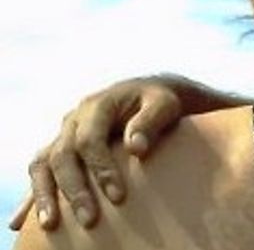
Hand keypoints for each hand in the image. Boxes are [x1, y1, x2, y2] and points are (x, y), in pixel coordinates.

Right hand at [9, 77, 183, 230]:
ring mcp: (64, 135)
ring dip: (44, 195)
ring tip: (50, 224)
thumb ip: (150, 121)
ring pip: (43, 164)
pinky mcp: (61, 150)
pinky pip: (40, 172)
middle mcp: (74, 120)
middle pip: (63, 155)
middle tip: (90, 220)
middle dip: (74, 190)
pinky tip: (24, 222)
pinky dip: (33, 195)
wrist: (148, 95)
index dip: (101, 169)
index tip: (118, 197)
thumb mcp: (164, 104)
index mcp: (97, 105)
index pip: (90, 140)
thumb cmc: (159, 102)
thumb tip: (136, 149)